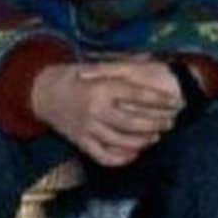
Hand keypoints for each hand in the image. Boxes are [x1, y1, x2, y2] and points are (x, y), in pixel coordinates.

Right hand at [31, 62, 182, 167]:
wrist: (42, 92)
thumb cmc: (72, 76)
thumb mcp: (95, 65)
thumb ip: (120, 67)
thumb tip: (149, 59)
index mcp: (101, 87)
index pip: (138, 95)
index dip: (160, 100)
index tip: (176, 101)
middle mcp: (95, 109)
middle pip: (134, 122)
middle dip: (157, 123)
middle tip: (170, 121)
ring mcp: (87, 129)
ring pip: (123, 141)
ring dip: (143, 140)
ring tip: (156, 135)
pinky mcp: (80, 142)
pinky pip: (105, 156)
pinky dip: (122, 157)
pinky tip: (135, 152)